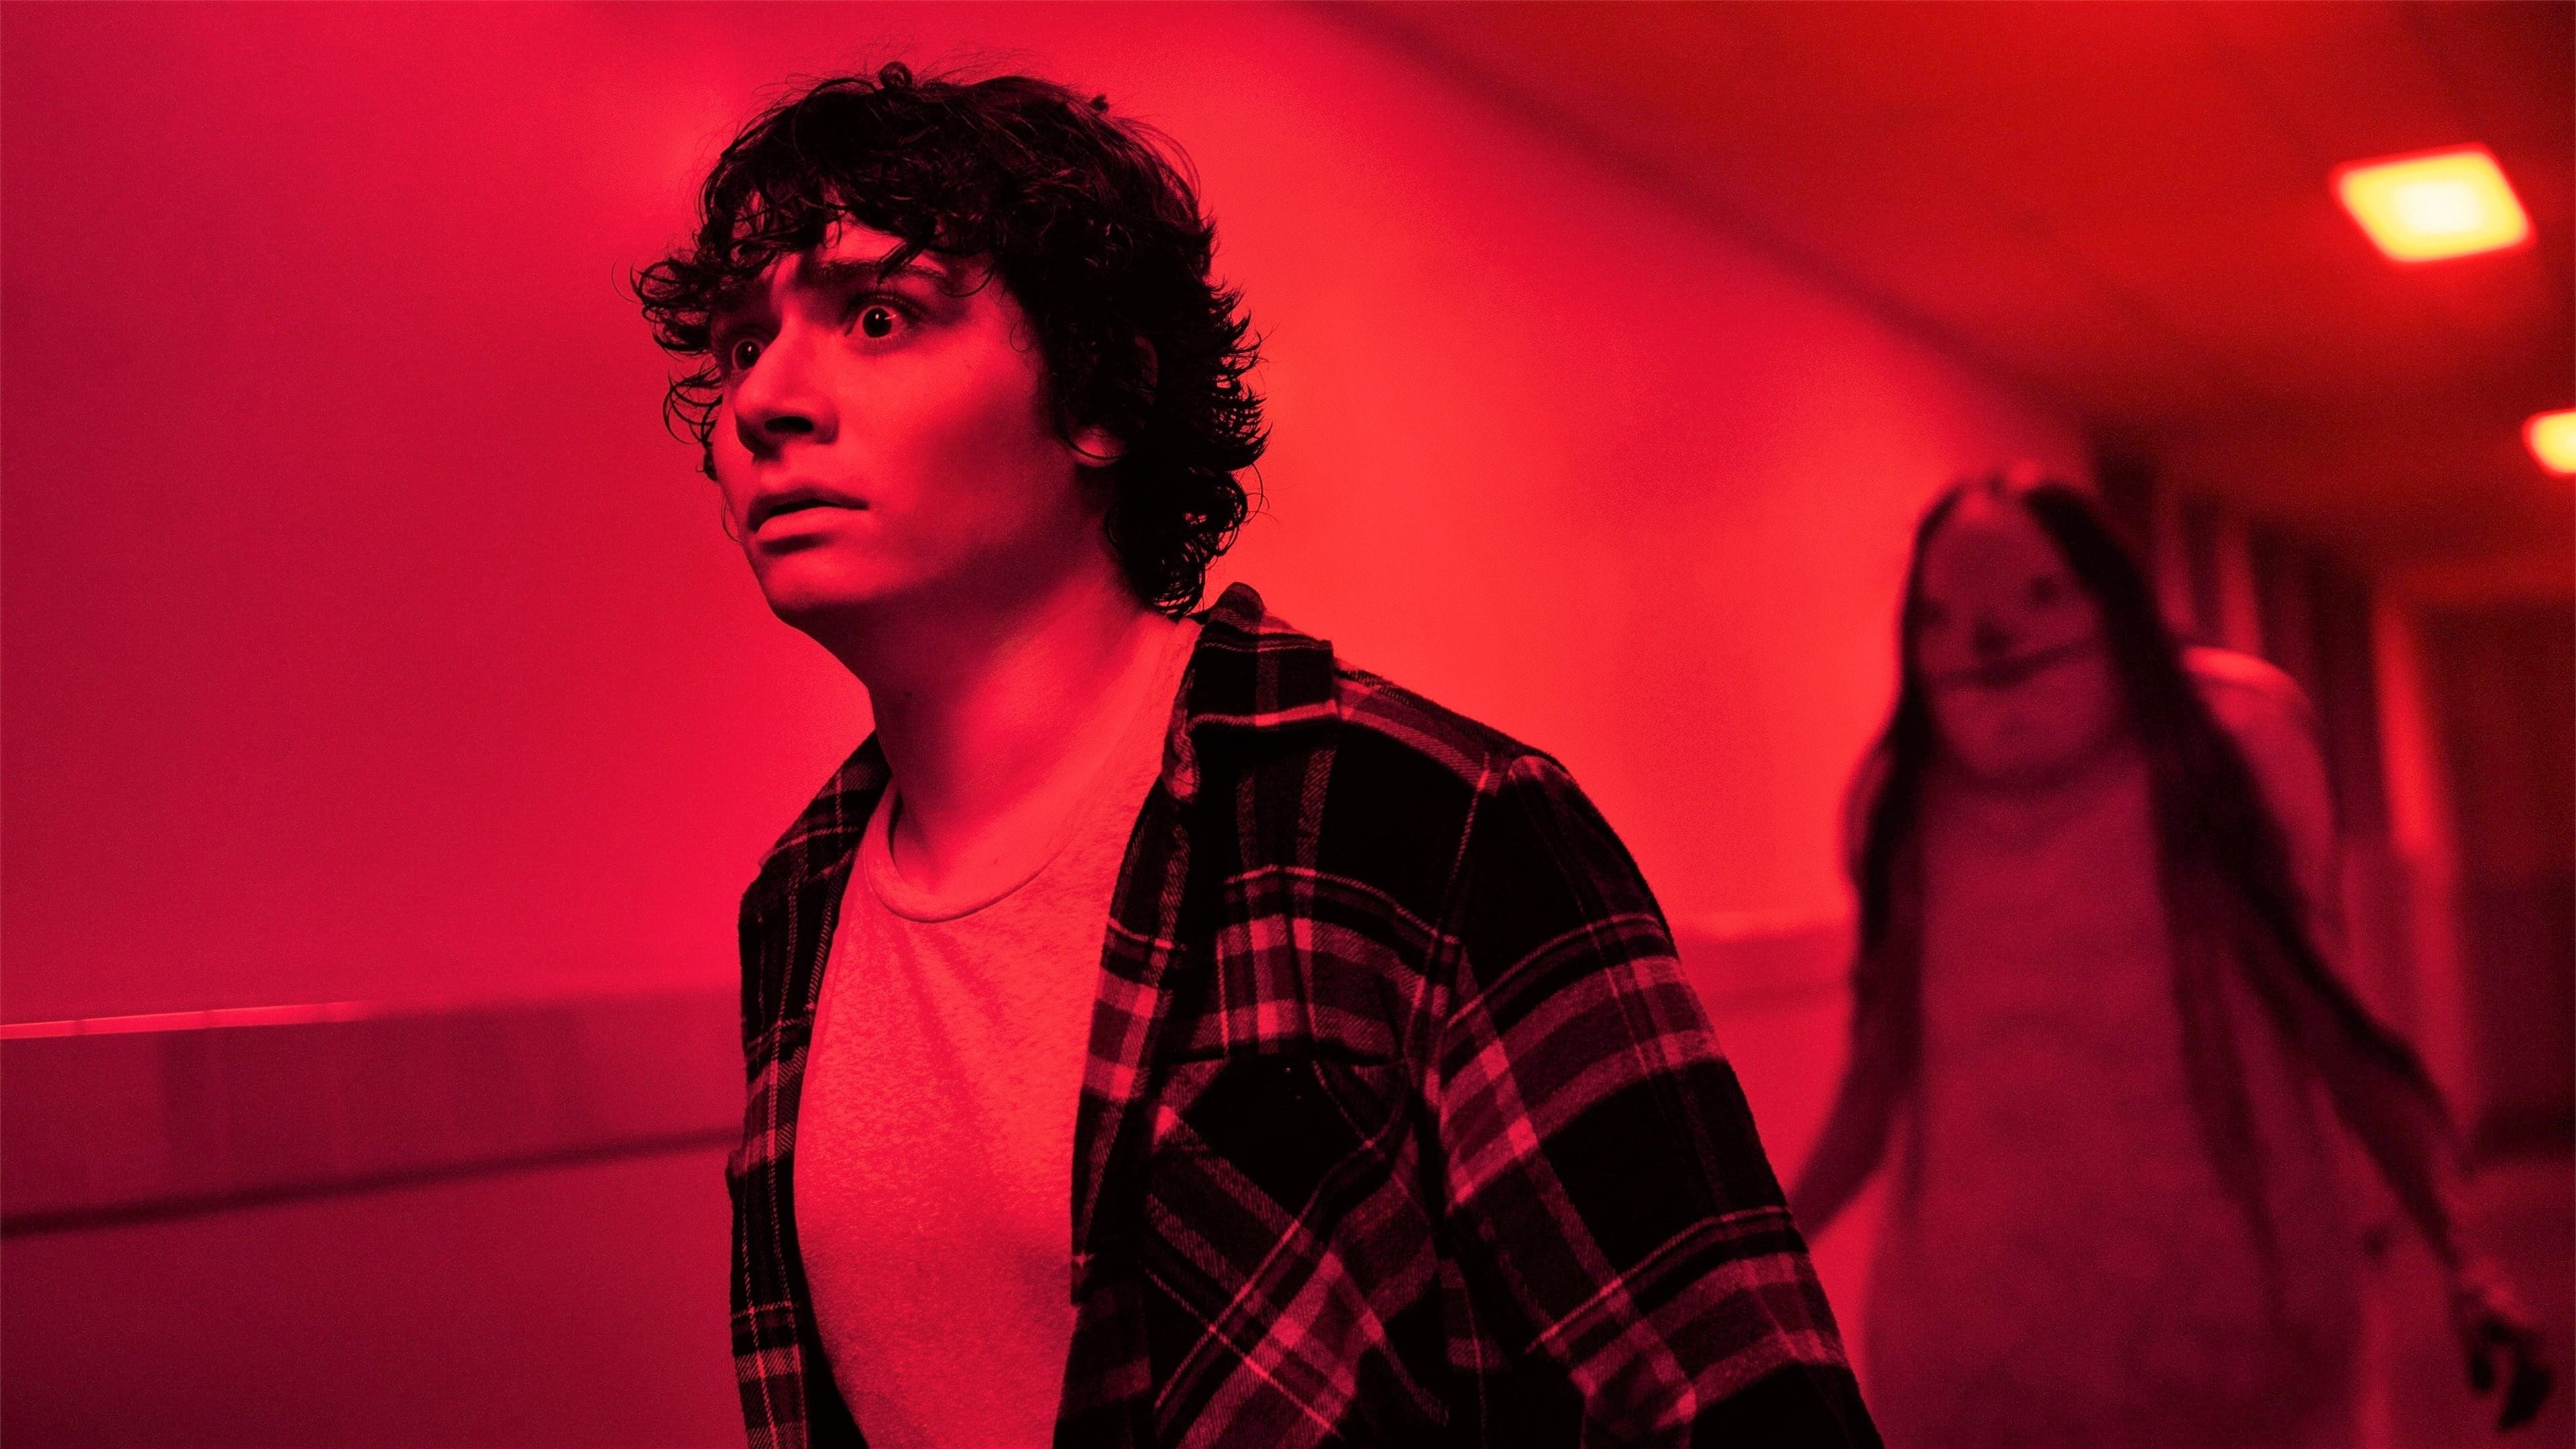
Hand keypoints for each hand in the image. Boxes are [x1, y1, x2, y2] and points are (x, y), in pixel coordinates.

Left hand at [2451, 1261, 2551, 1430]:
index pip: (2528, 1380)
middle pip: (2539, 1382)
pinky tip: (2512, 1399)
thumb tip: (2483, 1394)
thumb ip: (2476, 1360)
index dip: (2517, 1405)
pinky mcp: (2529, 1337)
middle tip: (2504, 1428)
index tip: (2501, 1424)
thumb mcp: (2464, 1327)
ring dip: (2528, 1400)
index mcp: (2524, 1333)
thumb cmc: (2466, 1297)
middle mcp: (2536, 1336)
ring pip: (2541, 1377)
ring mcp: (2536, 1336)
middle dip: (2524, 1408)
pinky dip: (2527, 1387)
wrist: (2473, 1269)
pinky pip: (2535, 1368)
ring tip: (2510, 1420)